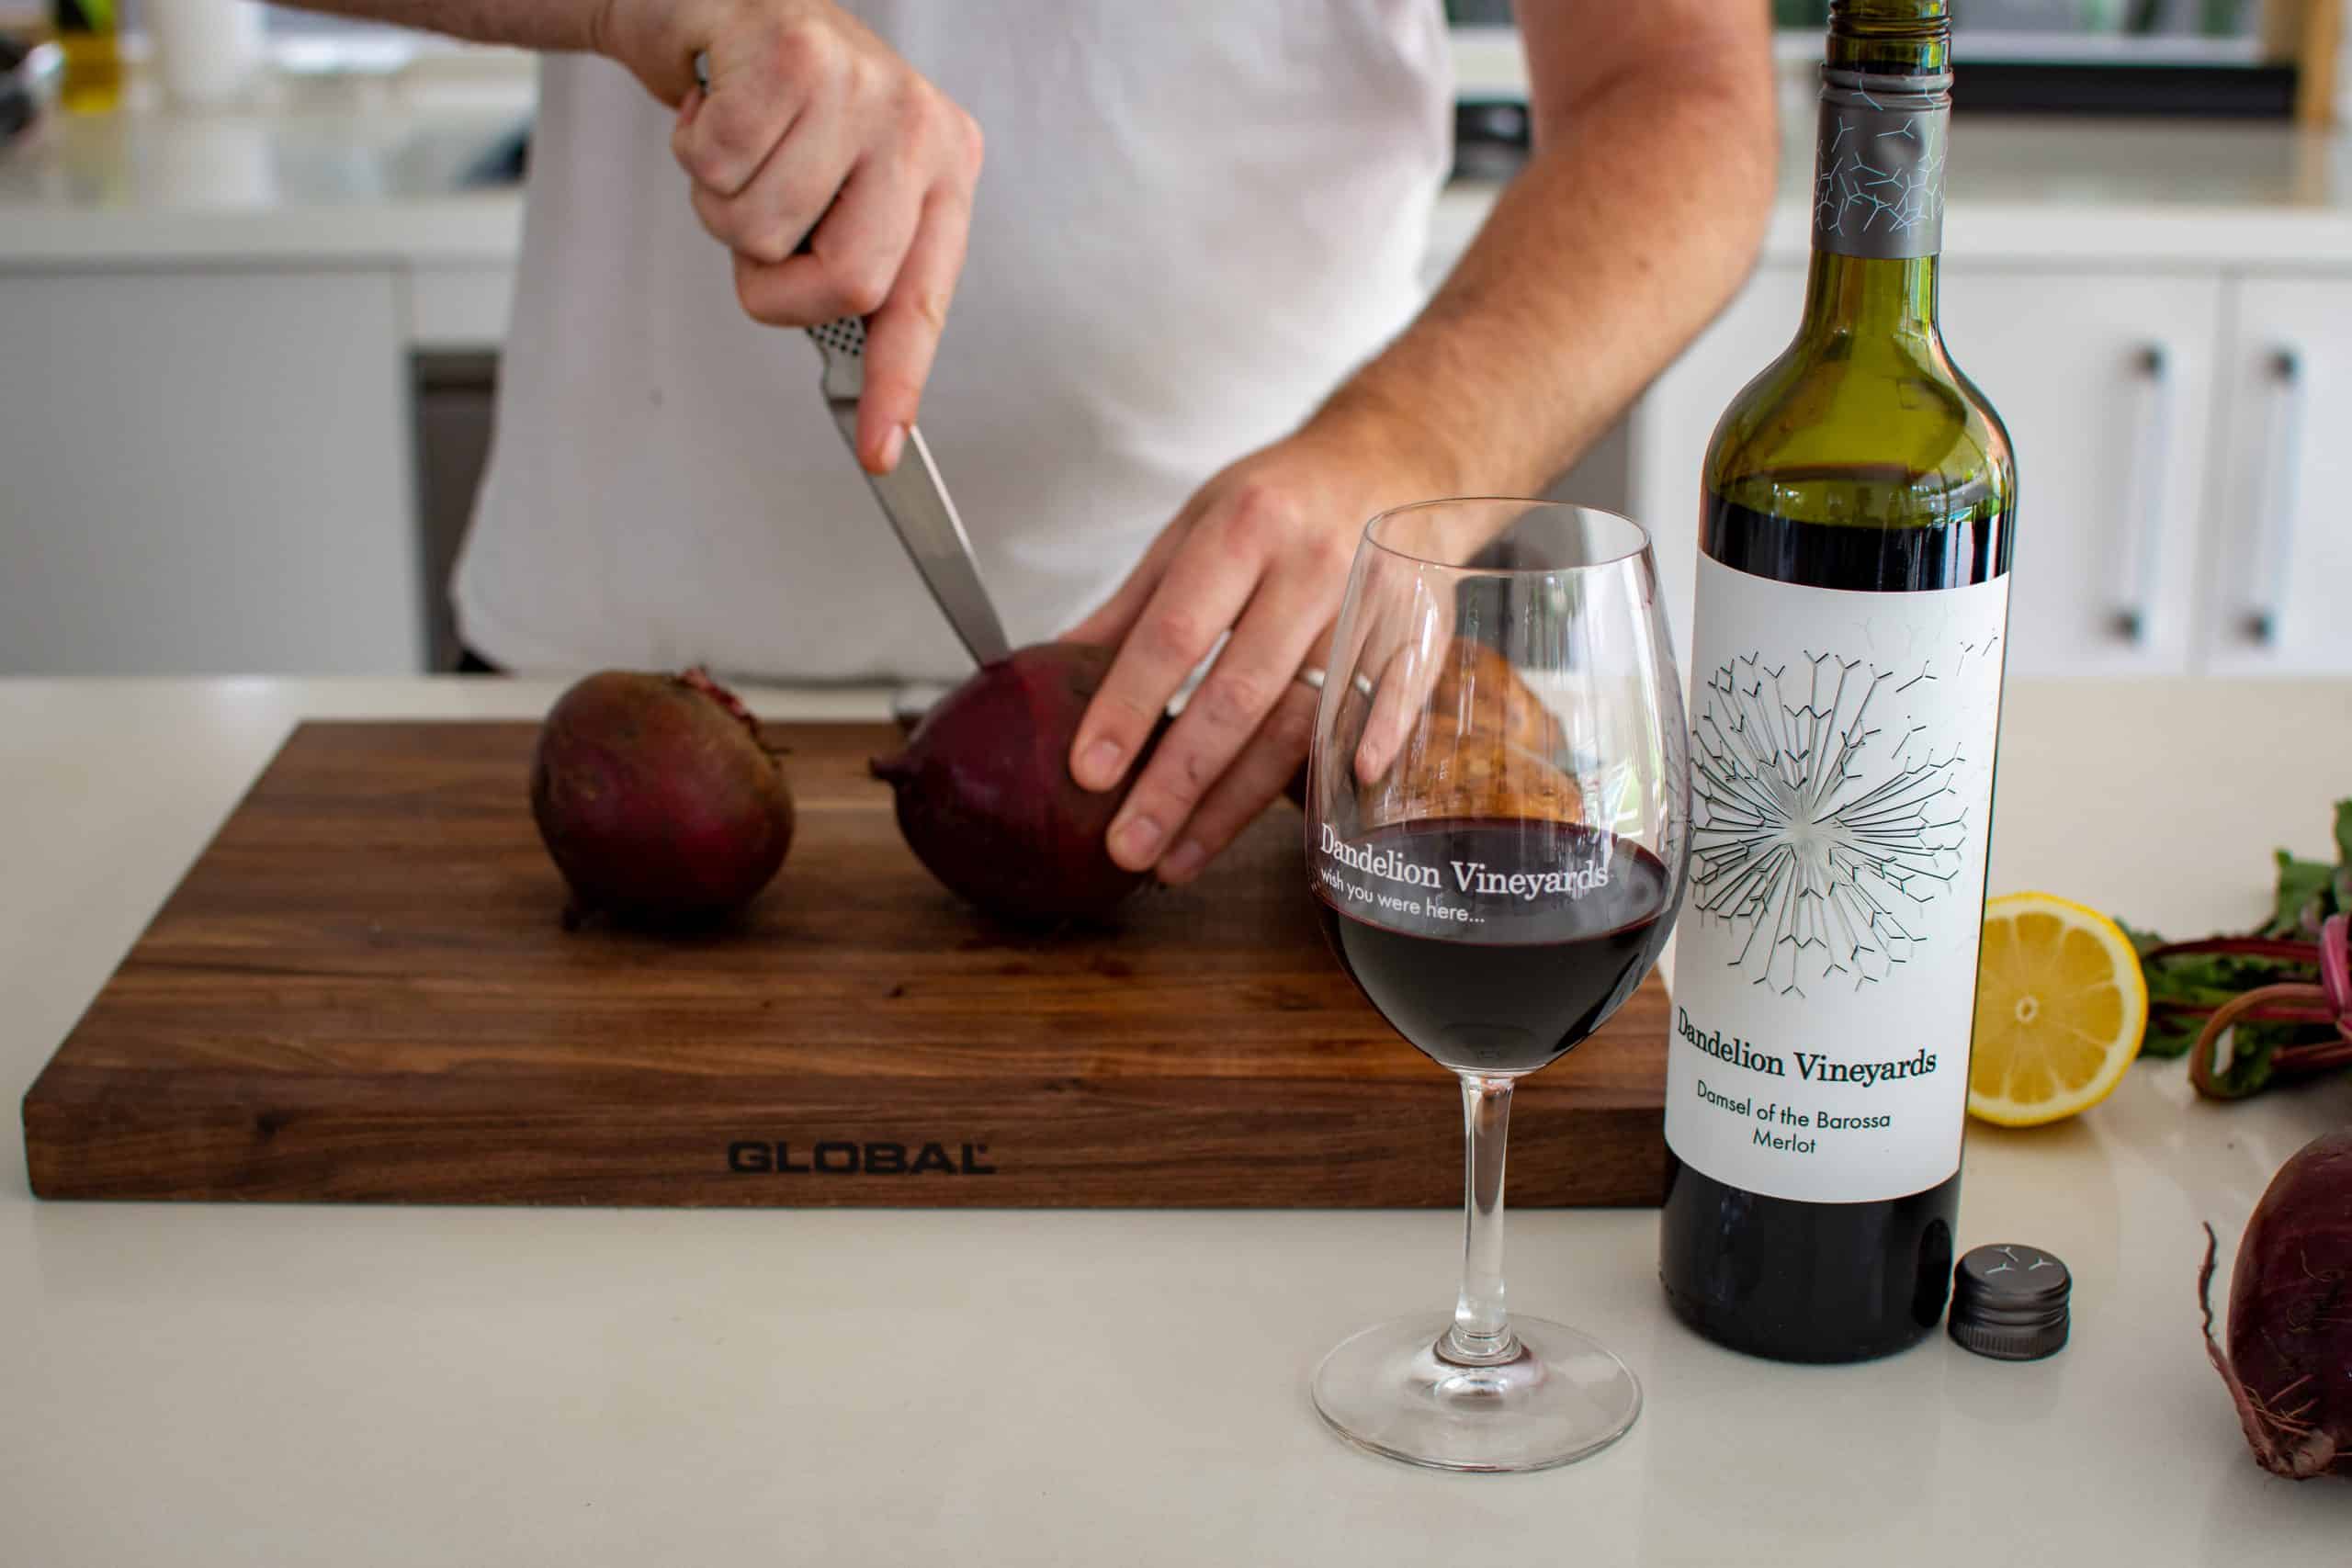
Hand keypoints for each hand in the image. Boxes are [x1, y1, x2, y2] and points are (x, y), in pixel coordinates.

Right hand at [595, 0, 983, 473]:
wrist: (727, 5)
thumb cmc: (785, 114)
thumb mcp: (839, 193)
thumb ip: (853, 271)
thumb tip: (860, 391)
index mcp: (945, 174)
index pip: (921, 304)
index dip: (897, 384)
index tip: (879, 451)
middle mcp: (921, 130)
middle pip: (847, 283)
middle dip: (775, 284)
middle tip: (758, 236)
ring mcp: (865, 89)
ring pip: (764, 228)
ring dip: (723, 207)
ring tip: (742, 154)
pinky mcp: (799, 57)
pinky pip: (719, 167)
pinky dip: (694, 151)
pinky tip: (719, 111)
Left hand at [1063, 424, 1445, 885]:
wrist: (1398, 454)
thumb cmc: (1283, 498)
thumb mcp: (1196, 525)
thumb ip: (1133, 604)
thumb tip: (1053, 670)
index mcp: (1245, 529)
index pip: (1176, 632)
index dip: (1130, 705)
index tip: (1088, 770)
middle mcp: (1313, 567)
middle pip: (1240, 692)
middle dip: (1178, 779)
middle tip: (1127, 846)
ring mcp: (1373, 607)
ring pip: (1305, 723)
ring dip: (1239, 803)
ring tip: (1179, 859)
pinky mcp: (1420, 637)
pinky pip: (1388, 712)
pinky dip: (1356, 762)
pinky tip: (1315, 819)